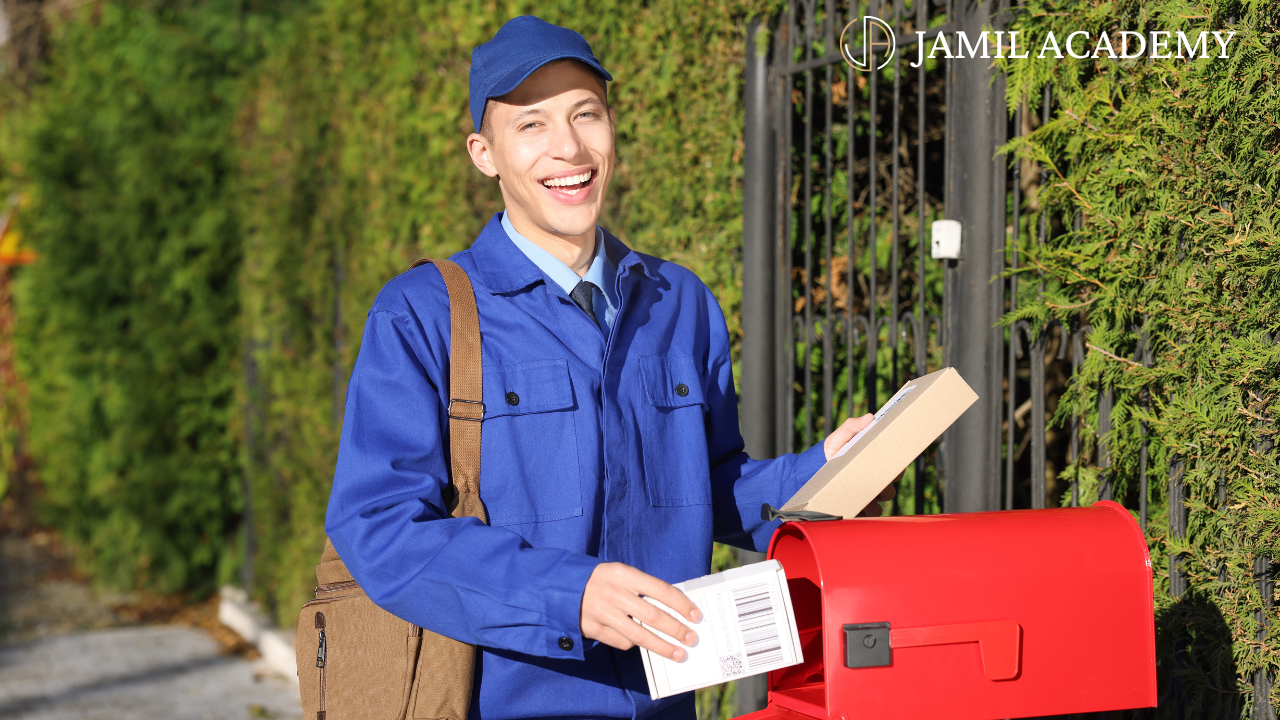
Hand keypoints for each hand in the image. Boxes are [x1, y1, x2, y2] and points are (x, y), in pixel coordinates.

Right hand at [580, 562, 700, 660]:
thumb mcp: (620, 574)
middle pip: (653, 615)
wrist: (562, 588)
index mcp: (623, 574)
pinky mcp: (593, 628)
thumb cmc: (601, 581)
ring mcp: (602, 612)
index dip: (681, 604)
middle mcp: (613, 593)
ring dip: (662, 646)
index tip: (695, 615)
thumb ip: (642, 588)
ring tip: (678, 653)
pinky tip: (642, 643)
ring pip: (639, 635)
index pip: (660, 589)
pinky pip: (622, 641)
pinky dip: (634, 644)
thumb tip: (674, 608)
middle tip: (691, 638)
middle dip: (676, 629)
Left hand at [822, 414, 903, 516]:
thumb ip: (852, 426)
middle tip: (879, 479)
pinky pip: (873, 512)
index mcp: (874, 463)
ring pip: (885, 498)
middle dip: (888, 483)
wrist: (810, 472)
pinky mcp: (860, 507)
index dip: (898, 466)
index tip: (894, 464)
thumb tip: (870, 417)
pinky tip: (860, 503)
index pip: (895, 466)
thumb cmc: (828, 453)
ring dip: (879, 496)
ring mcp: (868, 494)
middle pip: (893, 482)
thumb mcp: (839, 437)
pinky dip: (869, 508)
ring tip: (868, 492)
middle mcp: (874, 480)